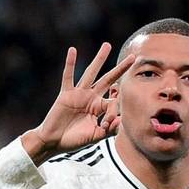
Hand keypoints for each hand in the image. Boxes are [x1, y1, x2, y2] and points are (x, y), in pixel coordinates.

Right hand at [23, 43, 136, 160]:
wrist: (54, 142)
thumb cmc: (74, 140)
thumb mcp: (95, 136)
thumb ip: (109, 130)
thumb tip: (121, 121)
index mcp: (98, 107)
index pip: (113, 102)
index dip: (114, 112)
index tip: (107, 124)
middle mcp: (90, 97)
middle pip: (108, 79)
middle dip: (120, 69)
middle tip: (134, 57)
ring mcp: (78, 94)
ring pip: (91, 73)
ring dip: (99, 59)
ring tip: (107, 45)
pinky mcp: (66, 94)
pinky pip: (68, 77)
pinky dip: (70, 63)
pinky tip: (72, 50)